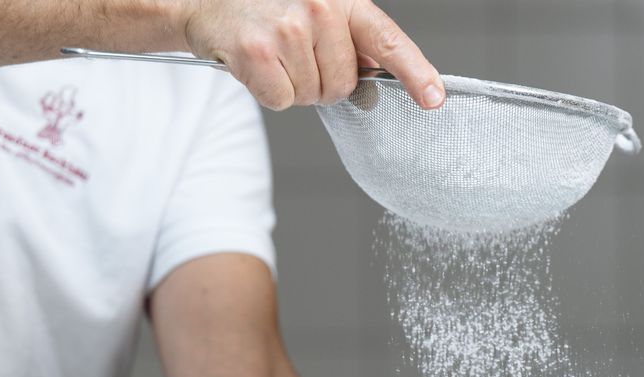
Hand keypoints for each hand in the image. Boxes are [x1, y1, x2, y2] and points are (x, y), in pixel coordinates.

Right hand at [181, 0, 444, 110]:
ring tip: (273, 57)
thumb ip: (350, 44)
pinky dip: (268, 92)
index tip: (434, 98)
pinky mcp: (257, 52)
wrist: (209, 3)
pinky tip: (257, 65)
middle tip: (295, 58)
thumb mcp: (318, 13)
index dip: (416, 73)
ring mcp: (288, 29)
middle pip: (343, 85)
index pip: (387, 41)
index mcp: (342, 0)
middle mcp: (319, 8)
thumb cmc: (268, 10)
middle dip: (321, 83)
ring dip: (292, 86)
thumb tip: (373, 85)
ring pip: (312, 95)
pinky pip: (281, 100)